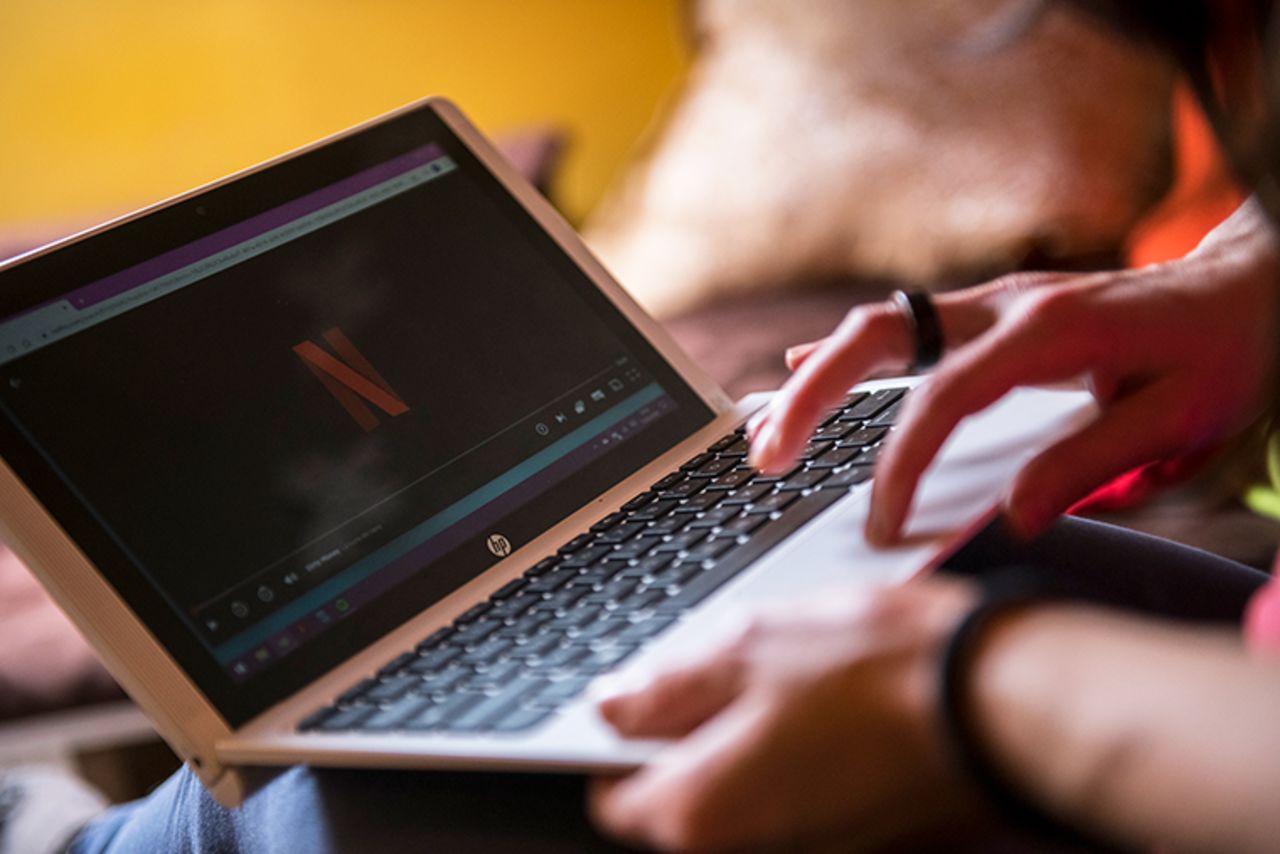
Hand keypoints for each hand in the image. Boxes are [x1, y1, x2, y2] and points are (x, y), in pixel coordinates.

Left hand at [589, 580, 977, 851]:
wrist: (997, 695)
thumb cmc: (880, 670)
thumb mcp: (746, 649)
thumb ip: (666, 688)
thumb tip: (614, 706)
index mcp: (700, 810)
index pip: (618, 796)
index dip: (623, 741)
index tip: (645, 700)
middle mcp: (748, 847)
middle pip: (685, 795)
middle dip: (695, 732)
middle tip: (732, 668)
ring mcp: (804, 843)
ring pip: (745, 787)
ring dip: (750, 733)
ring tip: (794, 674)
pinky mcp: (851, 830)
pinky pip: (797, 789)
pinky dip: (798, 748)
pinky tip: (831, 698)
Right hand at [748, 200, 1279, 543]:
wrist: (1254, 285)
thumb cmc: (1223, 352)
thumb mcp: (1177, 422)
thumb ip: (1089, 465)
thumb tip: (1011, 516)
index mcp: (1048, 331)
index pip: (944, 398)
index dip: (901, 461)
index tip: (879, 520)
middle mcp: (1007, 307)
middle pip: (880, 335)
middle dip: (811, 394)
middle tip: (766, 456)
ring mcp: (994, 304)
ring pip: (881, 326)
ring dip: (817, 375)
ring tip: (768, 430)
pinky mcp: (993, 315)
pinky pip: (903, 328)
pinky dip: (849, 356)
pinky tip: (807, 373)